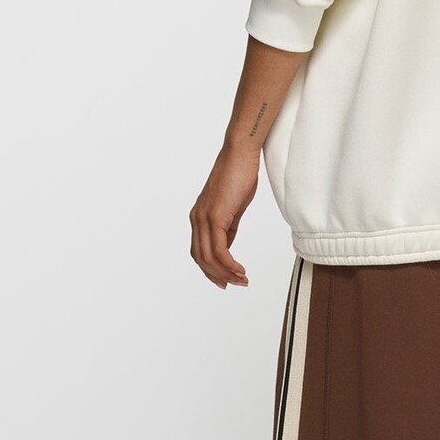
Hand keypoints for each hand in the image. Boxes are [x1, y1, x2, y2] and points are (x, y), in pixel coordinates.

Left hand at [190, 142, 258, 287]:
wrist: (240, 154)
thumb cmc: (239, 175)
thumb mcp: (233, 207)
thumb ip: (228, 227)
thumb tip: (228, 244)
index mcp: (199, 217)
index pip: (199, 251)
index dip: (210, 269)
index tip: (225, 280)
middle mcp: (197, 219)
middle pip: (201, 258)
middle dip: (218, 276)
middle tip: (236, 284)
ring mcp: (204, 218)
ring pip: (209, 257)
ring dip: (225, 273)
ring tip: (242, 280)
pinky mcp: (215, 216)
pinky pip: (219, 249)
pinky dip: (229, 264)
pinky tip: (240, 270)